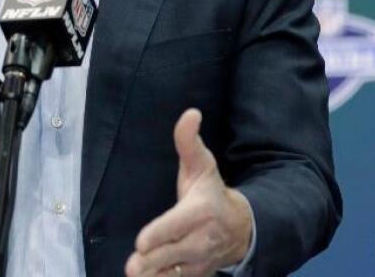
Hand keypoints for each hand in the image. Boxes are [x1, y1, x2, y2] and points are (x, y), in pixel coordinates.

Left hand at [124, 109, 253, 276]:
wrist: (242, 228)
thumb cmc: (211, 192)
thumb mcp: (202, 165)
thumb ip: (189, 142)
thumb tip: (190, 113)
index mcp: (202, 210)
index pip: (177, 225)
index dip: (160, 234)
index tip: (141, 243)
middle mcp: (202, 239)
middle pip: (172, 253)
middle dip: (151, 261)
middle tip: (132, 267)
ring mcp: (200, 261)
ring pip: (173, 273)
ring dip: (153, 275)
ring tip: (135, 274)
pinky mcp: (197, 275)